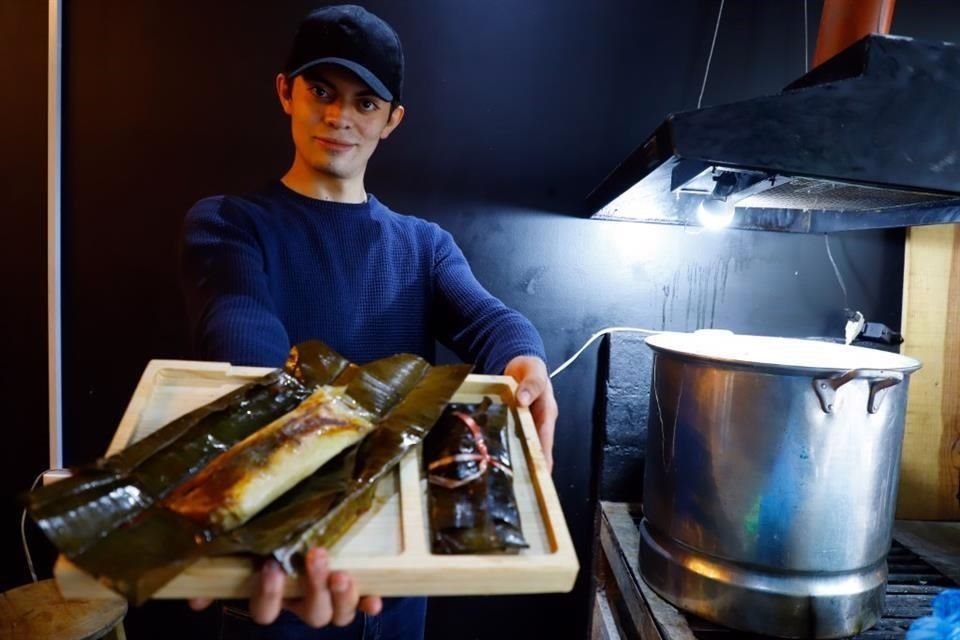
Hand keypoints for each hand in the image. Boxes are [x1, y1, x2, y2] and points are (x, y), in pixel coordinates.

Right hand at [188, 548, 382, 626]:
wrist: (300, 535)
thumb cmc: (264, 544)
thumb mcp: (238, 557)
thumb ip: (216, 575)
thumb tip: (195, 599)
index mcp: (274, 598)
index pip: (265, 612)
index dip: (269, 595)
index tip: (270, 566)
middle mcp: (302, 603)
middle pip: (311, 614)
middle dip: (313, 588)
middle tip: (315, 556)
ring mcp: (329, 600)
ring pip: (337, 614)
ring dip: (342, 596)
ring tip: (342, 573)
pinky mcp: (353, 590)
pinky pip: (365, 603)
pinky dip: (370, 602)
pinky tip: (375, 598)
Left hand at [504, 355, 557, 471]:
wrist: (517, 361)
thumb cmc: (529, 367)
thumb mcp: (533, 371)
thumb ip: (531, 384)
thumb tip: (523, 400)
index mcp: (547, 415)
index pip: (546, 443)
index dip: (543, 462)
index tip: (538, 480)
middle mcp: (538, 424)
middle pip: (536, 452)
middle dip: (530, 470)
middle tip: (518, 489)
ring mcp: (525, 426)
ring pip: (522, 449)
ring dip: (517, 464)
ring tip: (504, 482)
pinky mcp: (513, 424)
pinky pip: (510, 441)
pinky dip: (505, 452)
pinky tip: (493, 462)